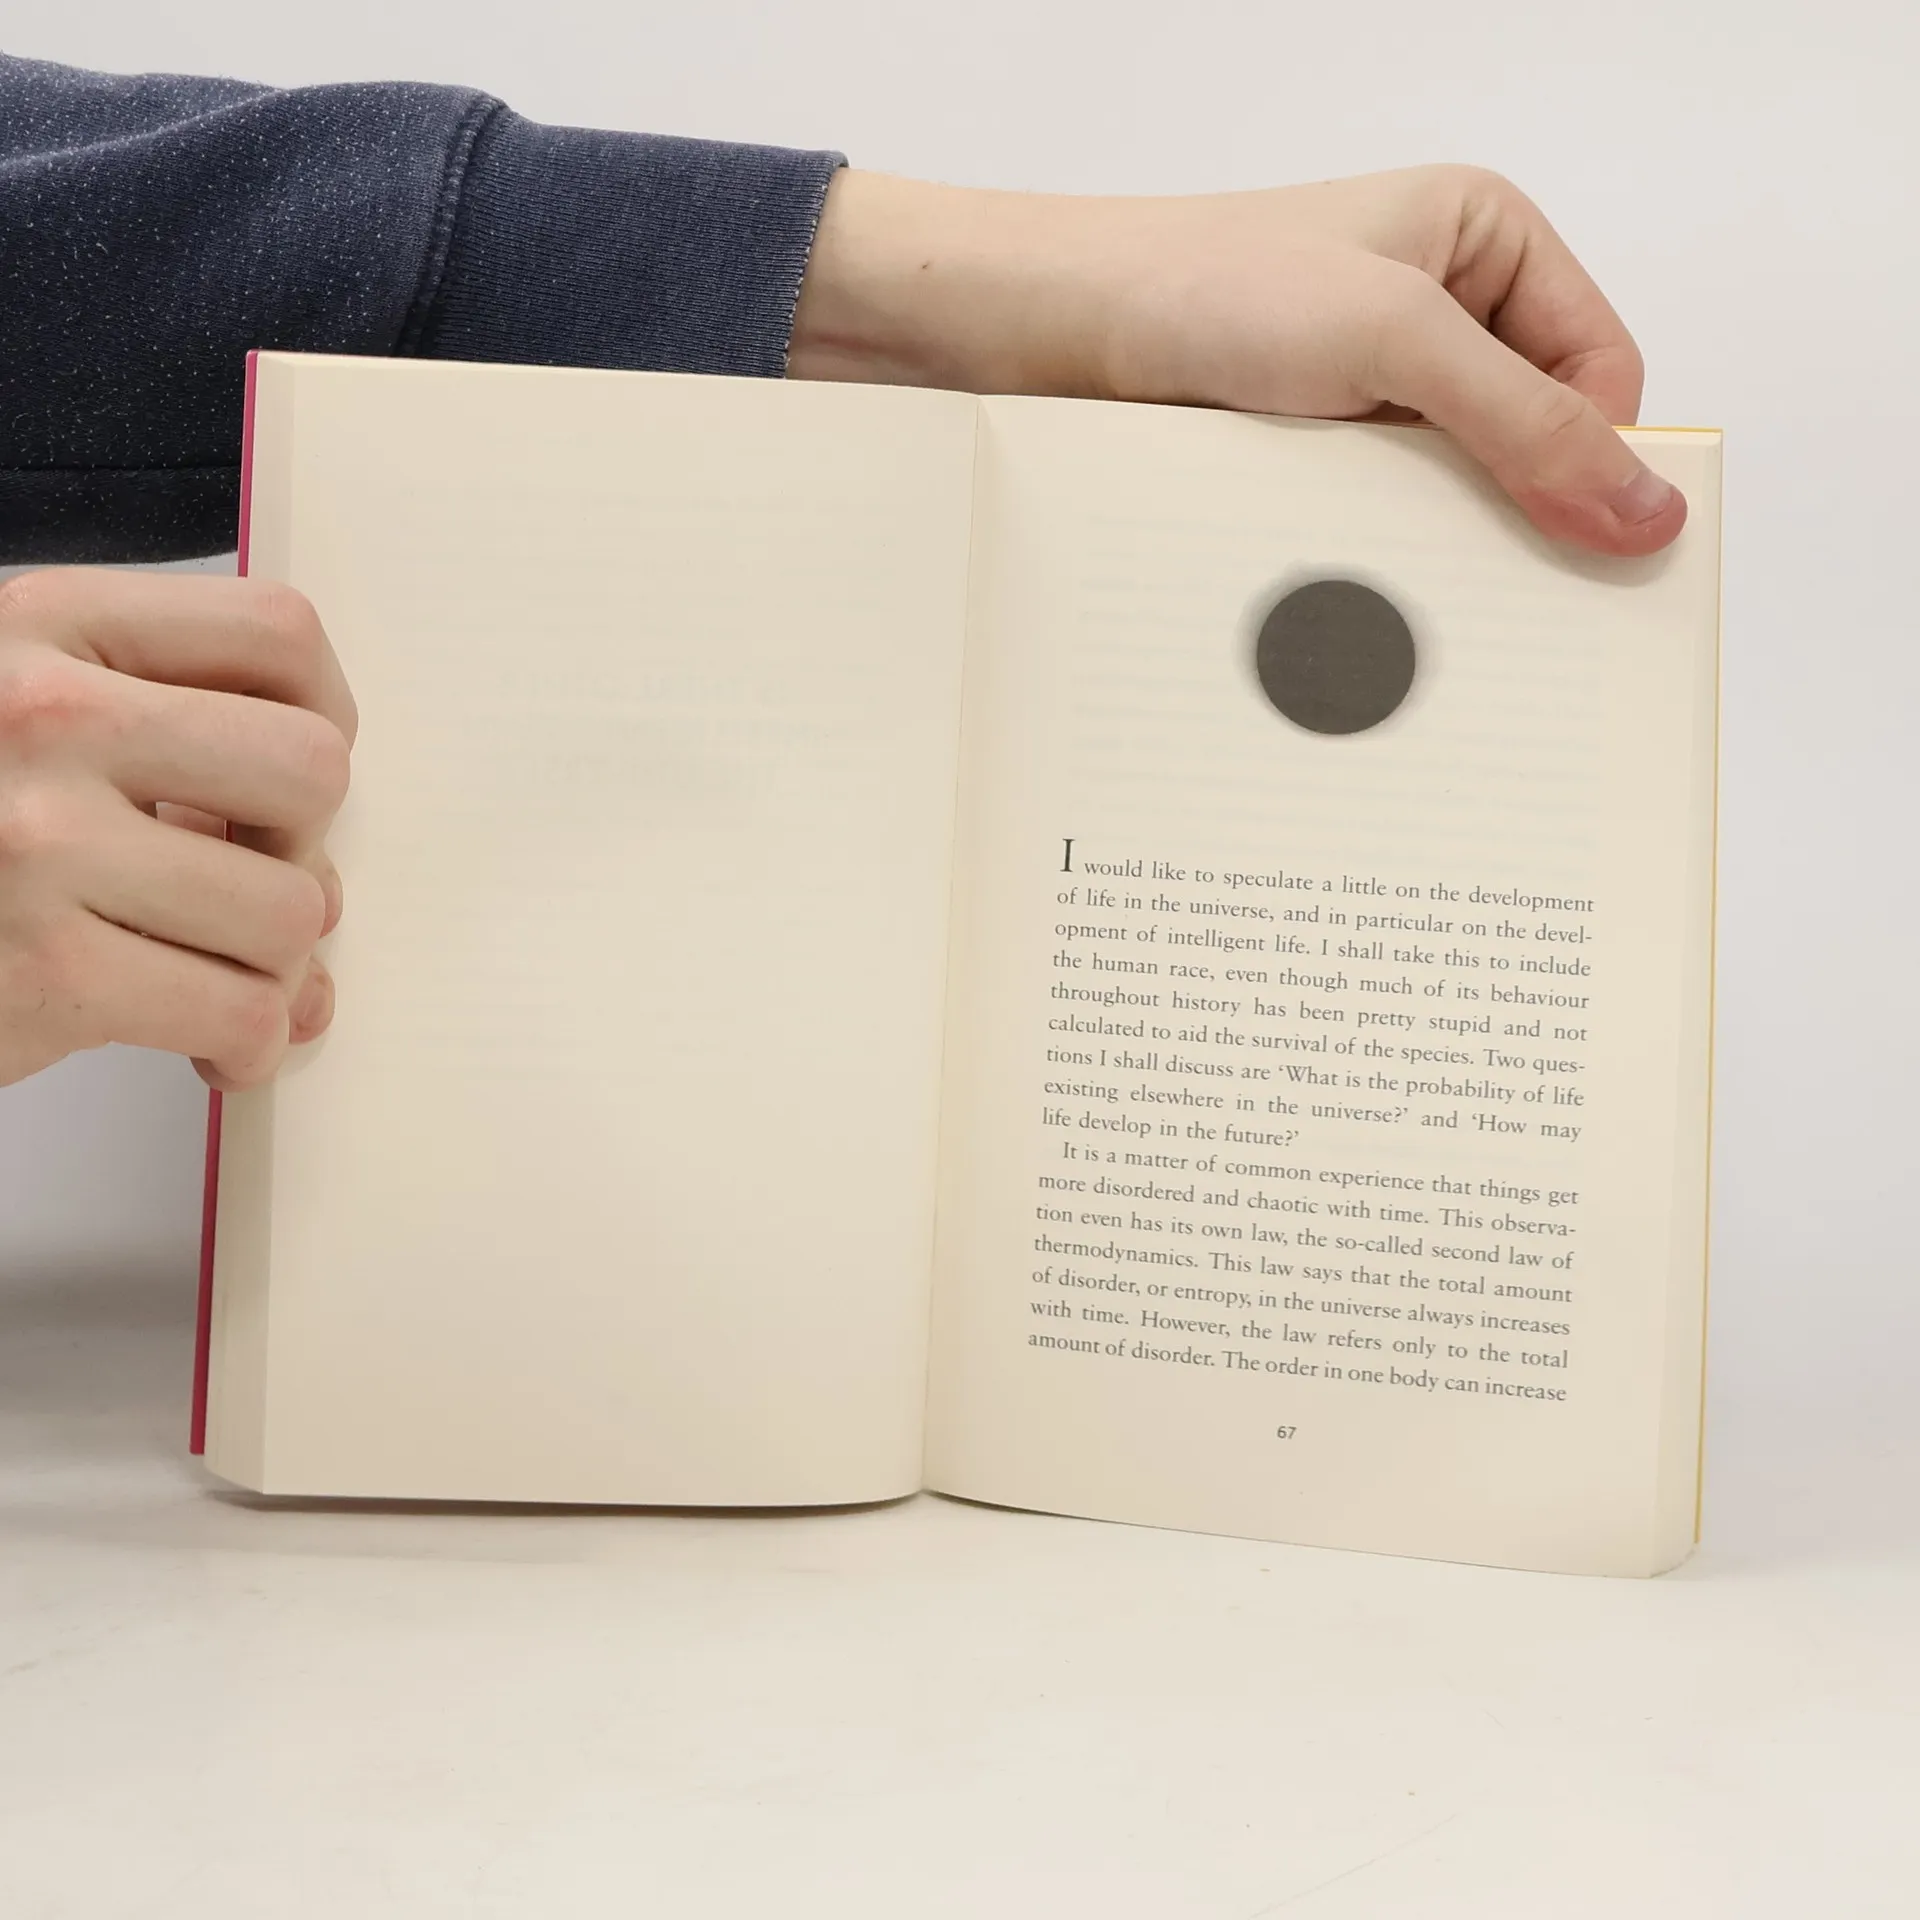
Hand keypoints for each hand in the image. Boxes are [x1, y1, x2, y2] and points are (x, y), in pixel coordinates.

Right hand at [0, 570, 353, 1089]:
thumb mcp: (29, 724)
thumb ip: (166, 737)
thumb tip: (329, 872)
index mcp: (45, 626)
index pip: (279, 634)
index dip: (324, 718)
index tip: (289, 781)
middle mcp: (40, 717)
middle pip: (311, 770)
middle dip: (303, 849)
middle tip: (244, 884)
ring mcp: (37, 842)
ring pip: (292, 909)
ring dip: (278, 966)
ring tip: (214, 972)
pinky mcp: (43, 968)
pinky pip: (244, 1011)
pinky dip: (247, 1044)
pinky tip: (205, 1041)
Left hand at [791, 165, 1683, 555]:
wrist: (1055, 332)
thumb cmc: (1206, 289)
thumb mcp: (1393, 341)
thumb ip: (1525, 426)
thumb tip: (1647, 508)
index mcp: (1484, 242)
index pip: (1602, 372)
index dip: (1600, 457)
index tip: (1588, 546)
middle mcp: (1434, 309)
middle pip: (1533, 437)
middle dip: (1519, 510)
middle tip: (1509, 591)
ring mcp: (1369, 384)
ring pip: (1453, 487)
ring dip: (1438, 538)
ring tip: (1407, 575)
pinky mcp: (1310, 445)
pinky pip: (1380, 512)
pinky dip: (1377, 548)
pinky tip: (1355, 573)